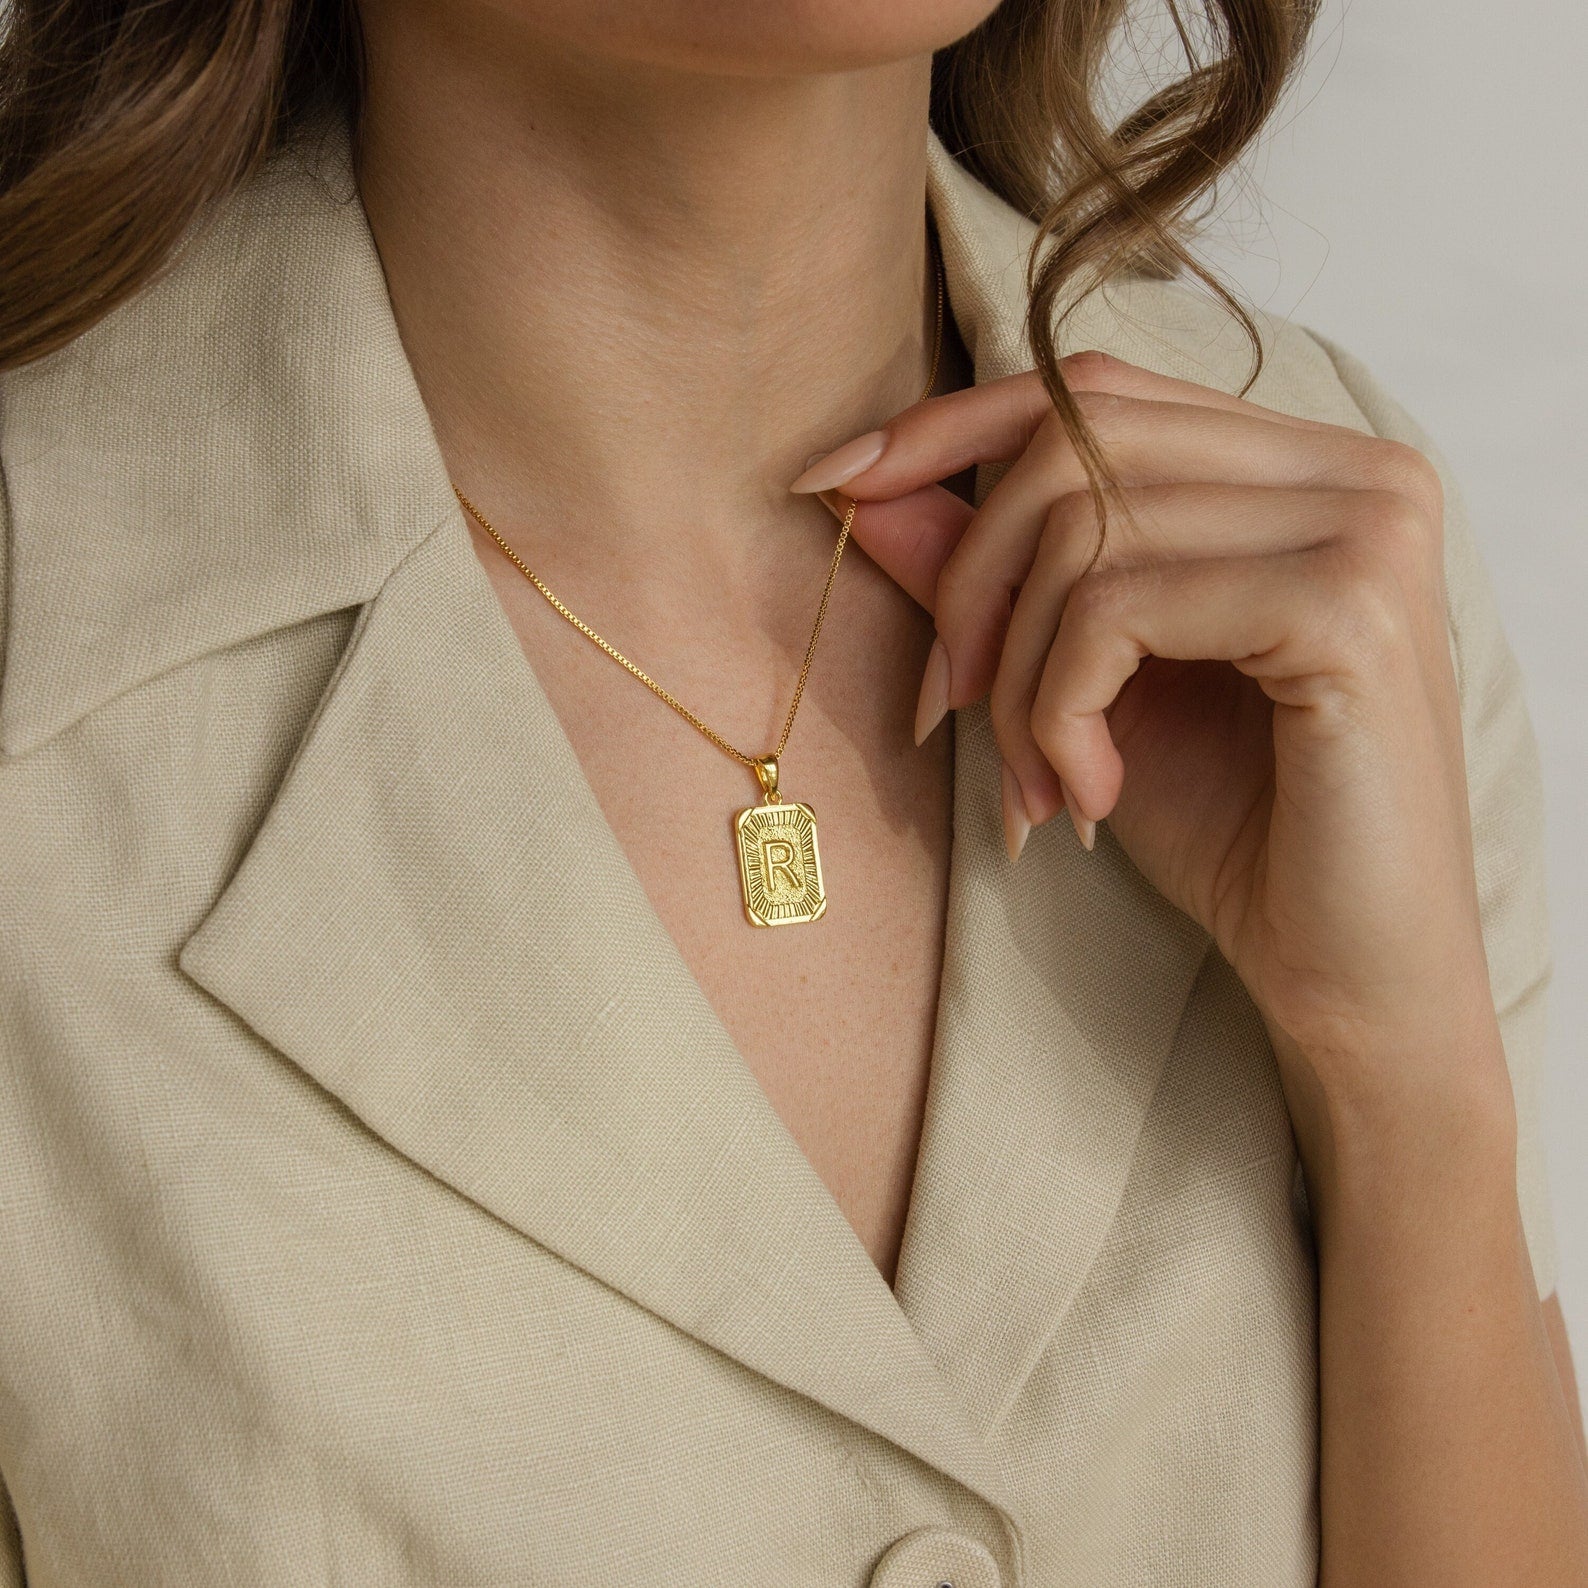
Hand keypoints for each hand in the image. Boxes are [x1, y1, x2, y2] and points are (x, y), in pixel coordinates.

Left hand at [791, 351, 1514, 1143]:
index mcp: (1301, 469)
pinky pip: (1117, 607)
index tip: (834, 487)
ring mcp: (1365, 527)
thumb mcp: (1080, 686)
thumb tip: (859, 489)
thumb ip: (987, 576)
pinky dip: (1060, 709)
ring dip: (1014, 675)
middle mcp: (1353, 471)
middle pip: (1074, 442)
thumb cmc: (1228, 829)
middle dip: (970, 583)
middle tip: (946, 710)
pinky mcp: (1346, 605)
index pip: (1094, 390)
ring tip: (1036, 783)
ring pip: (1084, 529)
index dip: (951, 426)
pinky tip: (1090, 793)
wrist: (1347, 976)